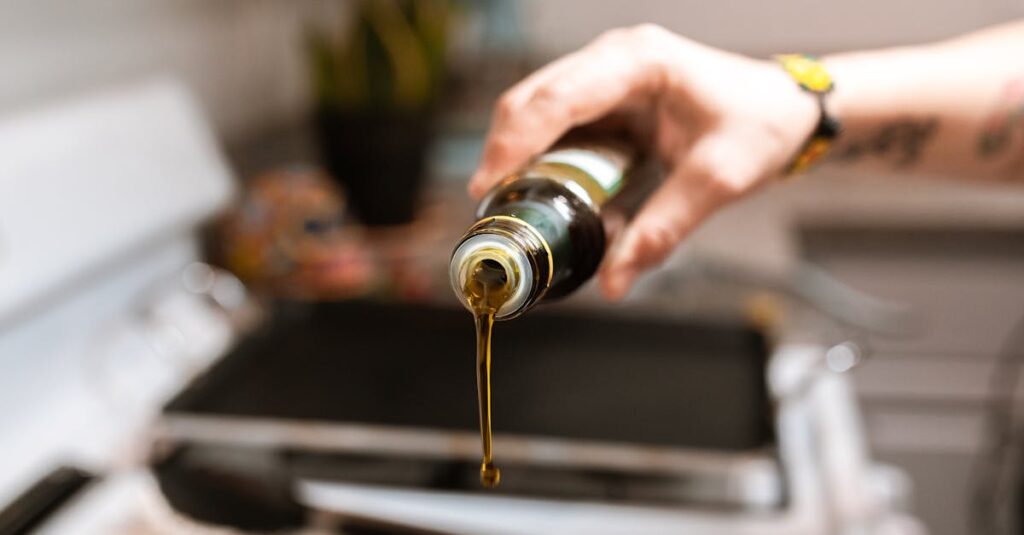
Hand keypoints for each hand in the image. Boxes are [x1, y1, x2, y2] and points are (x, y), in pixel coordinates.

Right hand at [468, 25, 818, 298]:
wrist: (785, 110)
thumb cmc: (760, 126)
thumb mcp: (717, 181)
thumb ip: (662, 230)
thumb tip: (613, 280)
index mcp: (639, 62)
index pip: (557, 98)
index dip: (515, 142)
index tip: (490, 186)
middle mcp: (614, 60)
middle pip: (531, 100)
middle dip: (506, 154)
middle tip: (495, 209)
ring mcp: (606, 76)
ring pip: (537, 113)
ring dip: (522, 160)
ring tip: (520, 209)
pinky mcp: (606, 100)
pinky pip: (559, 129)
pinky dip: (546, 162)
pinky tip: (551, 197)